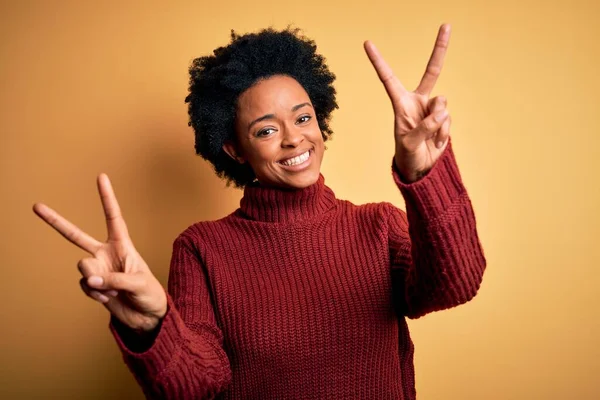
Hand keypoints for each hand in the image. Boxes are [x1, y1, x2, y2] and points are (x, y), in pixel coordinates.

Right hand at [33, 174, 166, 331]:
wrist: (147, 316)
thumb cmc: (150, 294)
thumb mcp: (139, 283)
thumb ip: (115, 279)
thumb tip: (91, 279)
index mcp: (122, 244)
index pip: (113, 217)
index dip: (106, 197)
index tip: (101, 176)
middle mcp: (106, 253)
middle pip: (76, 235)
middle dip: (56, 222)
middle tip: (36, 206)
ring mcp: (97, 269)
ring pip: (83, 267)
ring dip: (97, 280)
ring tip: (112, 289)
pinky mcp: (93, 285)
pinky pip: (85, 285)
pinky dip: (95, 293)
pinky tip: (108, 297)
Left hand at [364, 23, 451, 181]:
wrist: (421, 167)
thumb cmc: (407, 155)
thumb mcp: (409, 144)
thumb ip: (424, 128)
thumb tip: (440, 114)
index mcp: (400, 103)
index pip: (388, 78)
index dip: (378, 61)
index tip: (367, 43)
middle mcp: (417, 101)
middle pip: (432, 71)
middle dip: (440, 48)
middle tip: (447, 25)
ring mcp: (432, 108)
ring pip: (443, 103)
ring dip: (438, 122)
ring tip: (429, 137)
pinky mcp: (443, 118)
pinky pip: (448, 119)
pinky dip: (444, 132)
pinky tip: (436, 141)